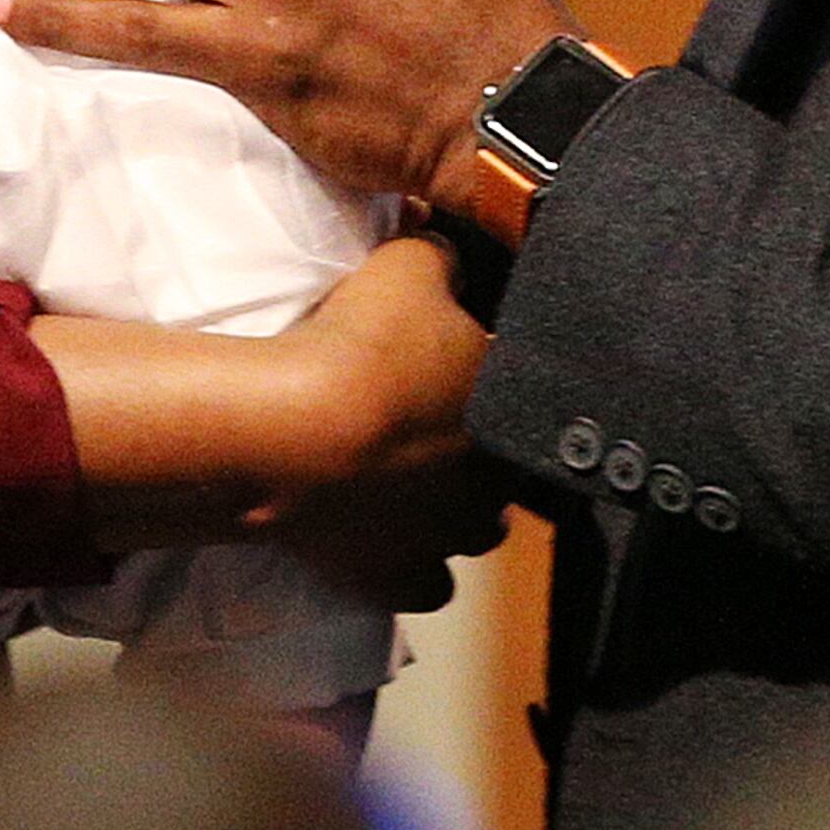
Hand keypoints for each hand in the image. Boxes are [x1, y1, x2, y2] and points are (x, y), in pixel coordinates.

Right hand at [57, 236, 504, 584]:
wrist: (296, 435)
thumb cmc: (361, 345)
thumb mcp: (407, 266)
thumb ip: (442, 255)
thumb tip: (449, 244)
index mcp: (513, 405)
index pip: (534, 395)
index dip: (499, 379)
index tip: (458, 365)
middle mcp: (496, 482)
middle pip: (507, 468)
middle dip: (480, 448)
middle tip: (430, 419)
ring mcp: (451, 538)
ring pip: (477, 531)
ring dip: (453, 509)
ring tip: (409, 479)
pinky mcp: (399, 580)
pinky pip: (425, 585)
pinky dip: (410, 563)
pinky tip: (387, 539)